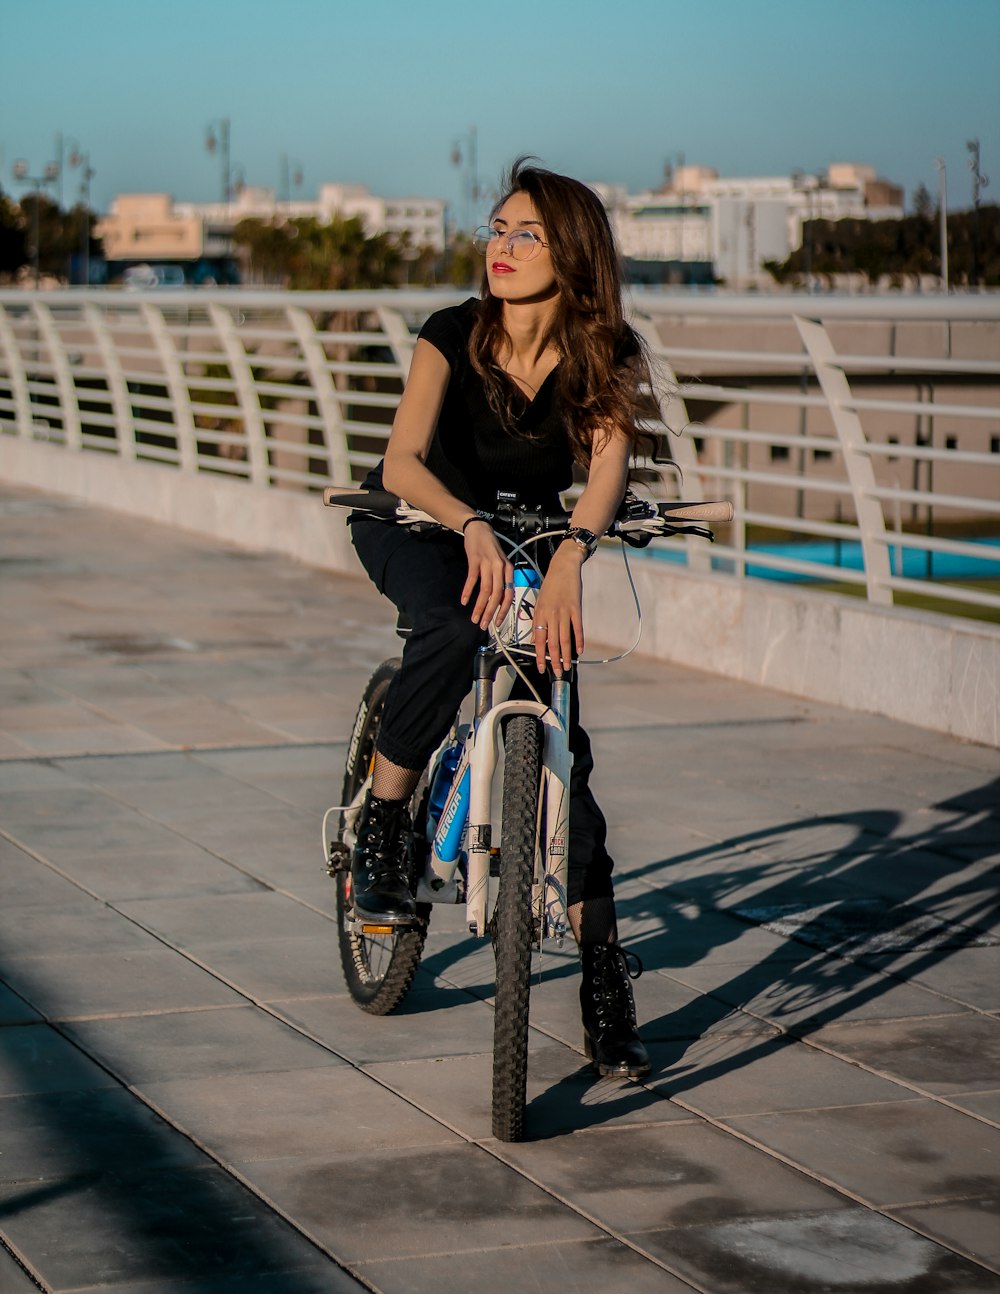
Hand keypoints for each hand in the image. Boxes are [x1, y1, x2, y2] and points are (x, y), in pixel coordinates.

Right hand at [461, 520, 513, 628]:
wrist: (479, 529)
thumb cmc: (490, 548)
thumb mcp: (500, 563)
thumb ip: (501, 580)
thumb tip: (498, 601)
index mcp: (509, 570)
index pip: (508, 594)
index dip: (503, 610)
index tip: (497, 623)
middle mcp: (500, 567)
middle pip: (497, 594)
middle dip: (490, 612)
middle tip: (483, 625)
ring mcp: (487, 563)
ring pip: (485, 590)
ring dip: (479, 606)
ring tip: (474, 618)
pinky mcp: (475, 560)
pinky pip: (472, 579)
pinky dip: (468, 591)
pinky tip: (464, 601)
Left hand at [532, 543, 584, 675]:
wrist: (563, 567)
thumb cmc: (550, 585)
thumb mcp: (539, 602)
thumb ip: (538, 621)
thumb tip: (537, 639)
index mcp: (540, 613)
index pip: (539, 640)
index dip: (540, 656)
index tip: (541, 668)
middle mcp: (551, 614)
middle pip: (552, 642)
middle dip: (554, 660)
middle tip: (557, 672)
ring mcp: (564, 612)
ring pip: (564, 638)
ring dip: (565, 654)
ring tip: (566, 666)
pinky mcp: (576, 609)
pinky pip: (577, 628)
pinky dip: (579, 640)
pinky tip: (579, 651)